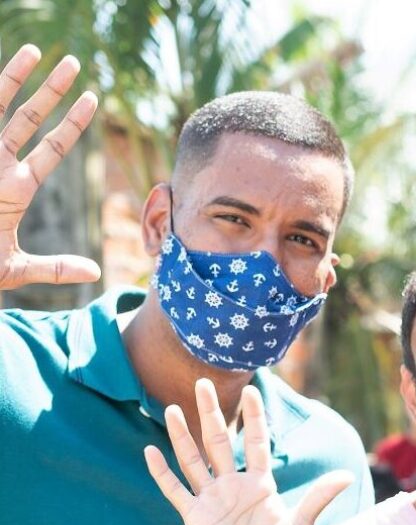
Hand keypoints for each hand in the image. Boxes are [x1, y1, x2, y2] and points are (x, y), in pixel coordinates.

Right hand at [0, 45, 100, 290]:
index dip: (72, 124)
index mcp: (15, 188)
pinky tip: (1, 73)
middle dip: (50, 91)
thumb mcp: (14, 268)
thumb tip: (95, 273)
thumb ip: (55, 268)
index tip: (93, 99)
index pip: (52, 148)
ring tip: (35, 51)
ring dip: (13, 78)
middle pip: (28, 119)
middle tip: (73, 62)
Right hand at [144, 379, 352, 524]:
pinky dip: (162, 472)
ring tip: (172, 408)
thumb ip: (318, 498)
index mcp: (260, 484)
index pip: (257, 442)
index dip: (255, 417)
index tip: (252, 389)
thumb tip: (346, 476)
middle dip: (212, 413)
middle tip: (202, 382)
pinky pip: (175, 490)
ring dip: (182, 435)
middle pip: (219, 441)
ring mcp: (211, 499)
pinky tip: (149, 451)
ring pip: (193, 459)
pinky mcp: (194, 516)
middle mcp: (233, 486)